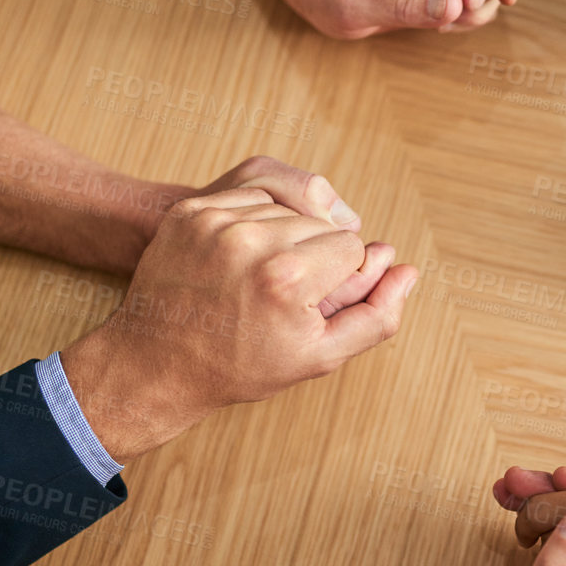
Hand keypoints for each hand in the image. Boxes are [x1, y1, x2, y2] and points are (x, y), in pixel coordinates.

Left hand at [61, 165, 416, 462]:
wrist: (157, 363)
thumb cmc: (241, 366)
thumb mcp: (319, 356)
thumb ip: (375, 315)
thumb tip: (408, 271)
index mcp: (288, 279)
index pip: (351, 249)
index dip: (337, 280)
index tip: (307, 306)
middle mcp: (251, 241)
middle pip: (321, 225)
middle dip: (313, 256)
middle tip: (280, 296)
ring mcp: (215, 221)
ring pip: (288, 208)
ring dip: (284, 236)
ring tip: (260, 277)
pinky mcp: (190, 210)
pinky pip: (249, 199)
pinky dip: (253, 222)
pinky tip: (240, 258)